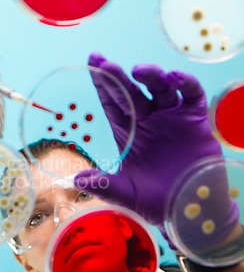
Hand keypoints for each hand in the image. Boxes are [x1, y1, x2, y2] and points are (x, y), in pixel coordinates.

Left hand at [74, 53, 222, 228]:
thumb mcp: (127, 193)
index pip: (111, 103)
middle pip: (131, 92)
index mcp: (128, 131)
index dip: (102, 84)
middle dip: (118, 77)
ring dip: (150, 76)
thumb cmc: (156, 201)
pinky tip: (173, 78)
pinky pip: (191, 95)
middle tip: (105, 63)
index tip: (92, 62)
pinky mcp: (194, 119)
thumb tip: (75, 181)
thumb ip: (104, 185)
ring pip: (160, 88)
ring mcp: (171, 117)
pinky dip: (185, 83)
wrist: (190, 209)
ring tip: (139, 70)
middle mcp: (147, 120)